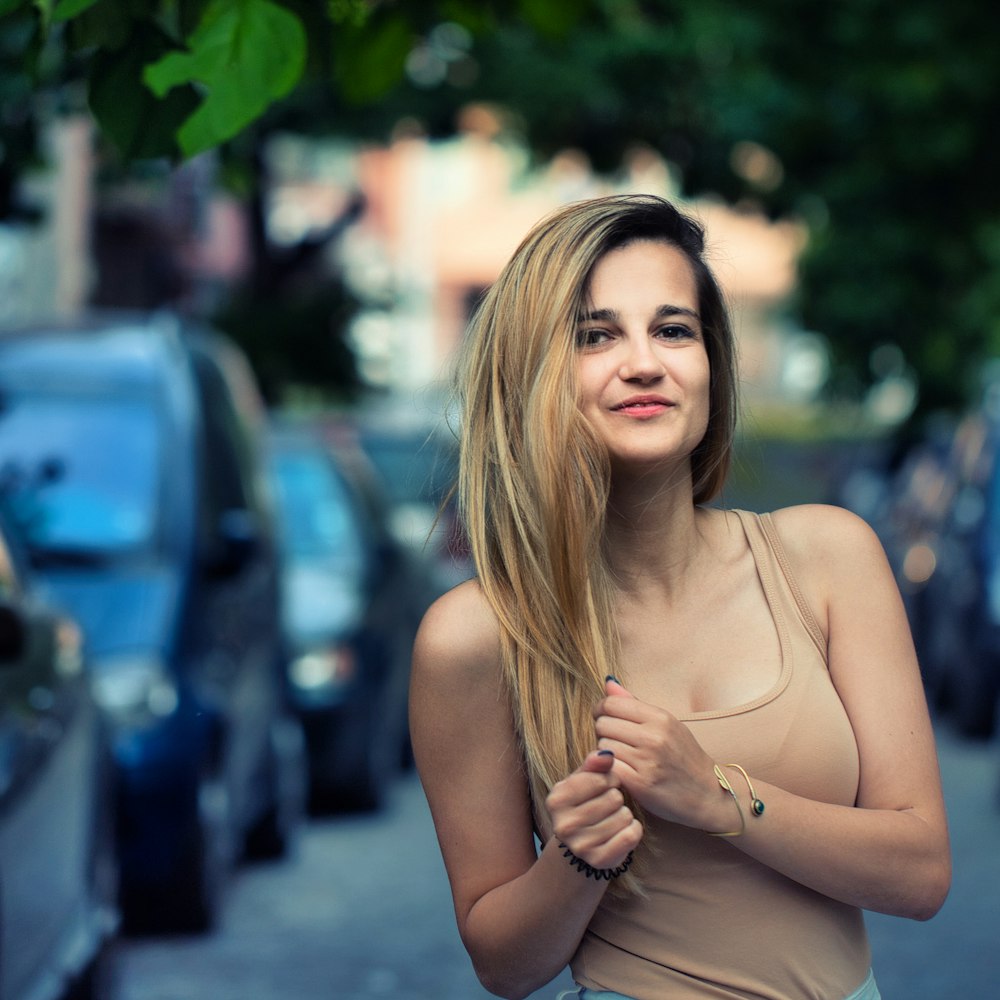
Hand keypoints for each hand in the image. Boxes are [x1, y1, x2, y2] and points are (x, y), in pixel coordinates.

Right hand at [545, 748, 642, 869]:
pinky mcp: (599, 861)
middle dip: (616, 797)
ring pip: (624, 817)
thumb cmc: (584, 803)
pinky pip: (630, 836)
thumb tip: (607, 753)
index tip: (605, 785)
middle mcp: (564, 825)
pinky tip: (624, 830)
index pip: (599, 779)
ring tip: (614, 817)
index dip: (609, 779)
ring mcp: (580, 846)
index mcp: (557, 800)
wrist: (581, 845)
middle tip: (609, 804)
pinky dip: (633, 830)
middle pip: (613, 798)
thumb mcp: (583, 780)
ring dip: (625, 814)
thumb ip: (594, 763)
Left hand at [594, 678, 728, 831]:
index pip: (611, 703)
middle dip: (604, 732)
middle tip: (616, 741)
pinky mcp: (641, 784)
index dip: (601, 710)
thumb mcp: (667, 724)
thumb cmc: (685, 757)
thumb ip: (634, 704)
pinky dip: (610, 769)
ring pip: (602, 746)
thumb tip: (608, 682)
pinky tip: (621, 771)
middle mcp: (654, 737)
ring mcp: (647, 761)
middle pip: (603, 724)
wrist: (708, 794)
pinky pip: (608, 767)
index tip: (605, 719)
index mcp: (661, 718)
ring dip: (607, 752)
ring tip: (622, 757)